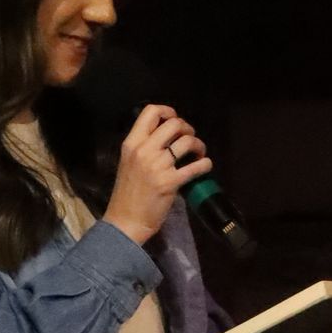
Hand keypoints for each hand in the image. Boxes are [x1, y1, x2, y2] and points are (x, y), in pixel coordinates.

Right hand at [103, 103, 214, 247]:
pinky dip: (206, 164)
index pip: (150, 112)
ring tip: (199, 153)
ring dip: (199, 145)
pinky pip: (197, 166)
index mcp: (131, 143)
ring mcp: (158, 166)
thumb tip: (165, 136)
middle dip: (188, 128)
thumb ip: (142, 147)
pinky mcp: (171, 182)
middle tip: (190, 139)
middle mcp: (144, 150)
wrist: (125, 221)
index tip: (175, 120)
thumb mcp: (128, 162)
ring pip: (188, 142)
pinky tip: (205, 166)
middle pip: (174, 123)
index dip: (168, 111)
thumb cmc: (126, 193)